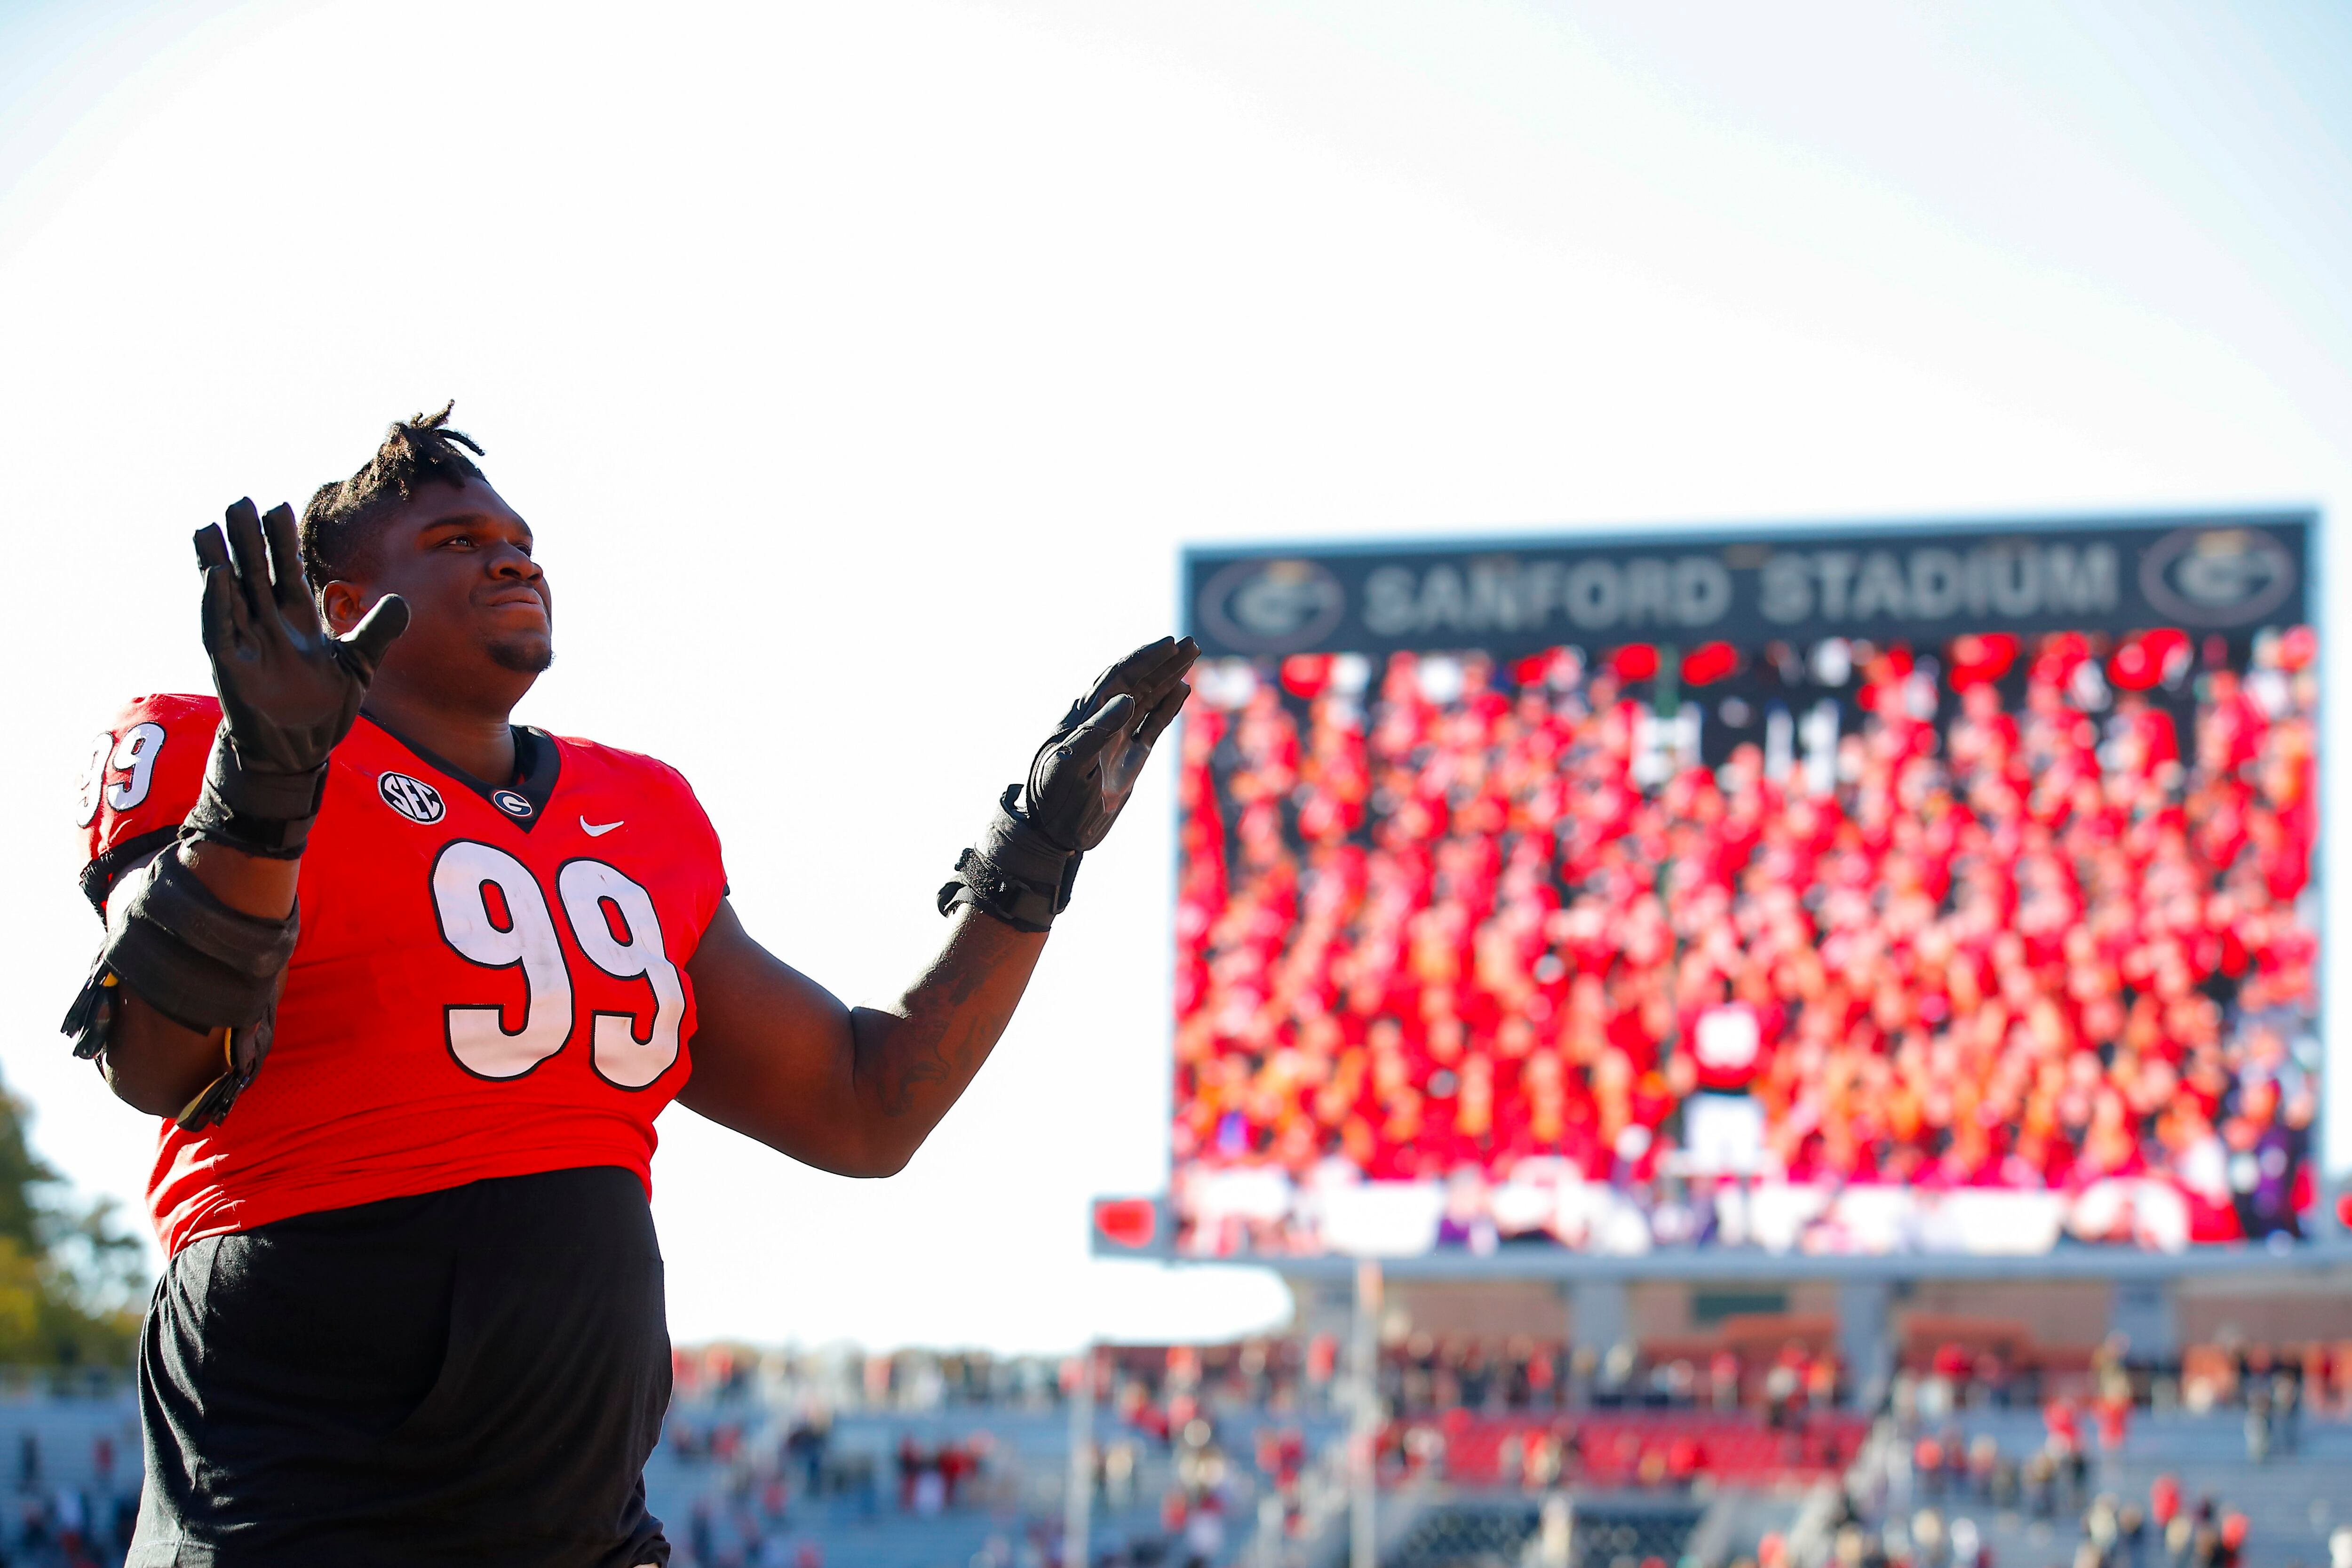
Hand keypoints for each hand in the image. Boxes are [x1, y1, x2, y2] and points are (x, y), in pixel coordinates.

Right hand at [194, 498, 407, 774]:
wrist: (302, 749)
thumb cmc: (325, 705)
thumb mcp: (358, 663)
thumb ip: (377, 631)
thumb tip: (400, 600)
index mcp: (297, 620)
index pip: (287, 572)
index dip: (283, 542)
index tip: (278, 507)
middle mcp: (267, 625)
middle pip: (256, 573)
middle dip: (248, 540)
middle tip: (240, 501)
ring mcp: (246, 644)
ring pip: (229, 594)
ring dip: (219, 561)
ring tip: (208, 526)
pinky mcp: (231, 667)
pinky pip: (219, 629)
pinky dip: (216, 603)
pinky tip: (215, 575)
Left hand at [1023, 636, 1196, 850]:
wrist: (1055, 833)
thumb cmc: (1054, 797)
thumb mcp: (1071, 764)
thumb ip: (1097, 731)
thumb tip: (1126, 698)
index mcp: (1085, 717)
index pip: (1117, 678)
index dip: (1142, 659)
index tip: (1167, 644)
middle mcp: (1103, 722)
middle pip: (1137, 682)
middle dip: (1162, 662)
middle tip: (1189, 643)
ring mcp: (1118, 739)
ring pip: (1148, 699)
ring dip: (1169, 678)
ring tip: (1190, 656)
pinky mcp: (1131, 759)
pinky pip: (1153, 725)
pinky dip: (1168, 707)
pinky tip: (1182, 690)